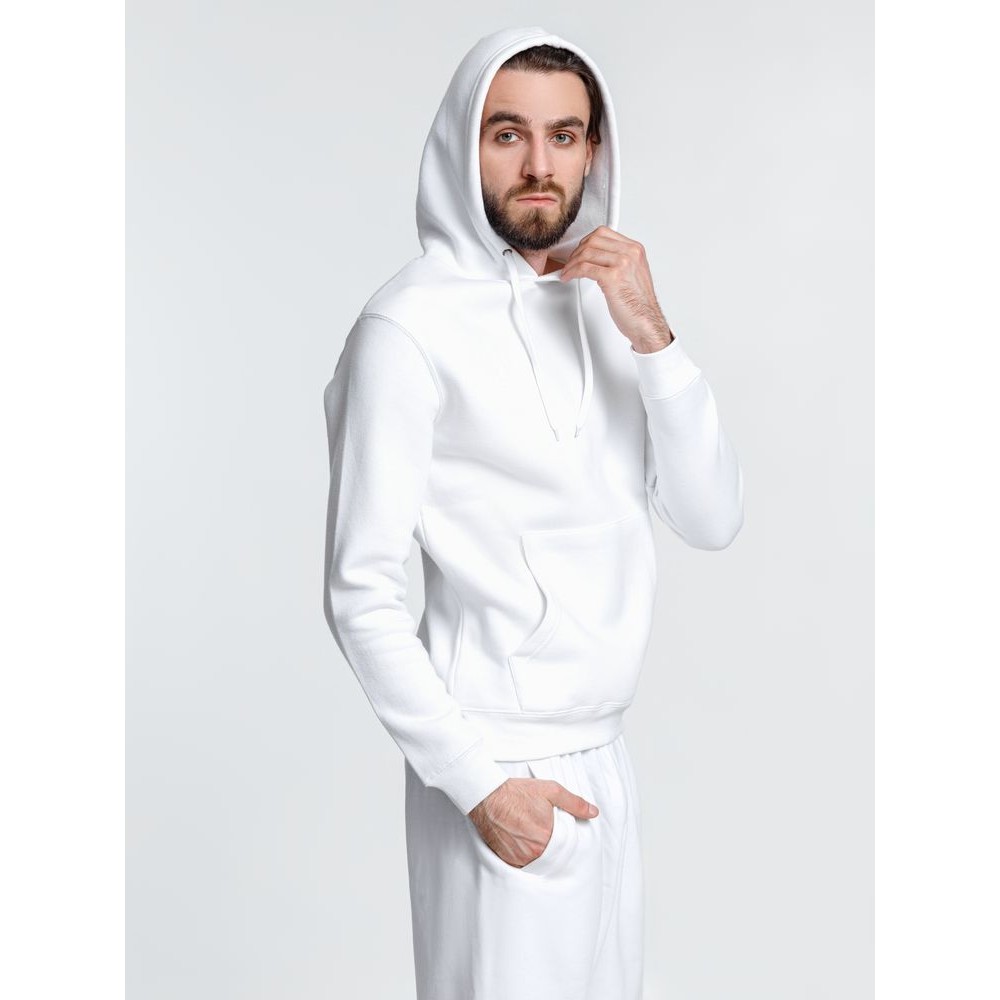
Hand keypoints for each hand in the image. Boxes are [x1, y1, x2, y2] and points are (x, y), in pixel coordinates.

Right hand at [468, 777, 599, 867]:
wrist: (487, 795)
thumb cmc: (518, 792)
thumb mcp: (551, 790)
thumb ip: (574, 803)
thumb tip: (593, 812)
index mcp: (547, 836)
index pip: (566, 848)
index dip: (565, 840)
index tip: (560, 833)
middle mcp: (534, 852)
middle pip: (552, 857)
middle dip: (552, 847)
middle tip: (544, 832)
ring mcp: (519, 857)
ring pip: (537, 862)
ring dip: (539, 853)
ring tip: (532, 836)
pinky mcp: (506, 859)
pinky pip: (522, 865)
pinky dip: (525, 857)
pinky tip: (522, 842)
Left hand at [559, 225, 674, 352]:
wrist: (646, 322)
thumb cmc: (639, 305)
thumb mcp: (632, 274)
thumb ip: (618, 261)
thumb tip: (597, 259)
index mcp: (635, 250)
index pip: (603, 233)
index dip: (586, 242)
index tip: (579, 253)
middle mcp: (630, 253)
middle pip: (593, 241)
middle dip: (576, 252)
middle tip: (570, 264)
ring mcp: (622, 263)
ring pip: (587, 253)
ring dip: (571, 263)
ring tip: (567, 272)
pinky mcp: (613, 277)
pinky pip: (584, 268)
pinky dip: (572, 272)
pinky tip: (569, 277)